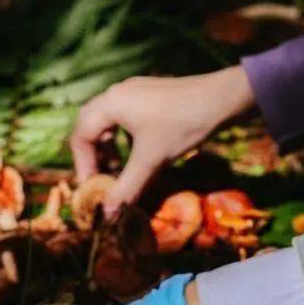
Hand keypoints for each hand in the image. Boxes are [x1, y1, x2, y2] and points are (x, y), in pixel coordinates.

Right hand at [71, 67, 254, 213]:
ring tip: (117, 168)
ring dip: (108, 146)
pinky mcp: (149, 92)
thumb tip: (107, 215)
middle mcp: (116, 92)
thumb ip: (127, 187)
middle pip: (89, 125)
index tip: (94, 187)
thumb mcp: (152, 160)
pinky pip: (124, 115)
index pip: (81, 136)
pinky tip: (138, 152)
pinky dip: (123, 136)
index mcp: (110, 103)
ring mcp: (134, 90)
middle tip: (100, 178)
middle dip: (92, 154)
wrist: (222, 99)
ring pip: (107, 120)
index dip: (83, 165)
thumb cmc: (182, 126)